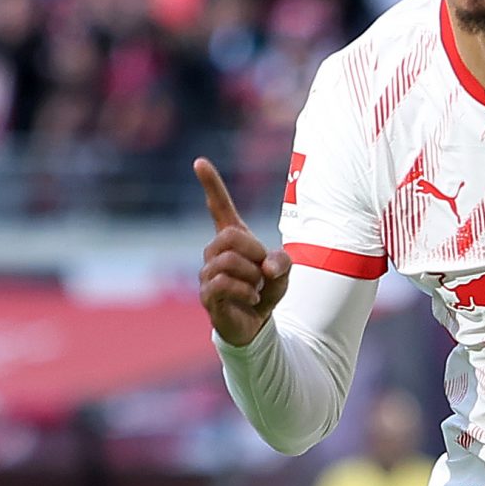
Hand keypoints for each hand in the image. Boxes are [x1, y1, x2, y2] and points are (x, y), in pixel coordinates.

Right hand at [195, 158, 287, 346]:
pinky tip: (252, 299)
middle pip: (229, 237)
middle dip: (254, 252)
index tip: (200, 162)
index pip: (219, 207)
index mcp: (233, 239)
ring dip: (252, 277)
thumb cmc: (267, 291)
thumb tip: (265, 268)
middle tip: (263, 272)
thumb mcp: (284, 272)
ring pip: (228, 262)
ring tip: (256, 289)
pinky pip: (222, 284)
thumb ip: (282, 261)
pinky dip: (245, 291)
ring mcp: (207, 273)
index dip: (211, 185)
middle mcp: (214, 252)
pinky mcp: (206, 295)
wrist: (257, 323)